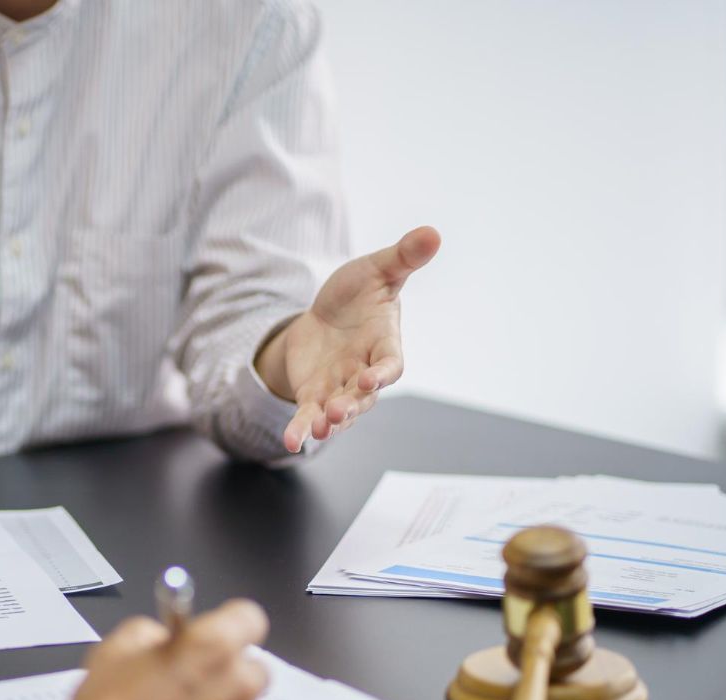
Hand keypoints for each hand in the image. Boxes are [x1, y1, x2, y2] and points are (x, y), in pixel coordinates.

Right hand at [72, 600, 269, 699]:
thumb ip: (152, 632)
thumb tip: (166, 638)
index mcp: (212, 646)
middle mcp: (238, 684)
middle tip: (191, 683)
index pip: (249, 617)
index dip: (228, 625)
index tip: (215, 634)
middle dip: (228, 671)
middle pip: (253, 666)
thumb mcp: (115, 650)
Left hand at [255, 226, 440, 451]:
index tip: (374, 379)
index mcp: (385, 345)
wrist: (325, 315)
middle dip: (351, 404)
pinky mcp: (315, 396)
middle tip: (338, 411)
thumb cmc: (358, 293)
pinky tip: (292, 442)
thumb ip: (403, 257)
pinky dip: (302, 429)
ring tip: (318, 429)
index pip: (391, 365)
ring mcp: (340, 388)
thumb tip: (433, 232)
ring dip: (329, 422)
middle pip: (363, 396)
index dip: (384, 373)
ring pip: (339, 412)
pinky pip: (310, 416)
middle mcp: (365, 373)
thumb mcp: (376, 270)